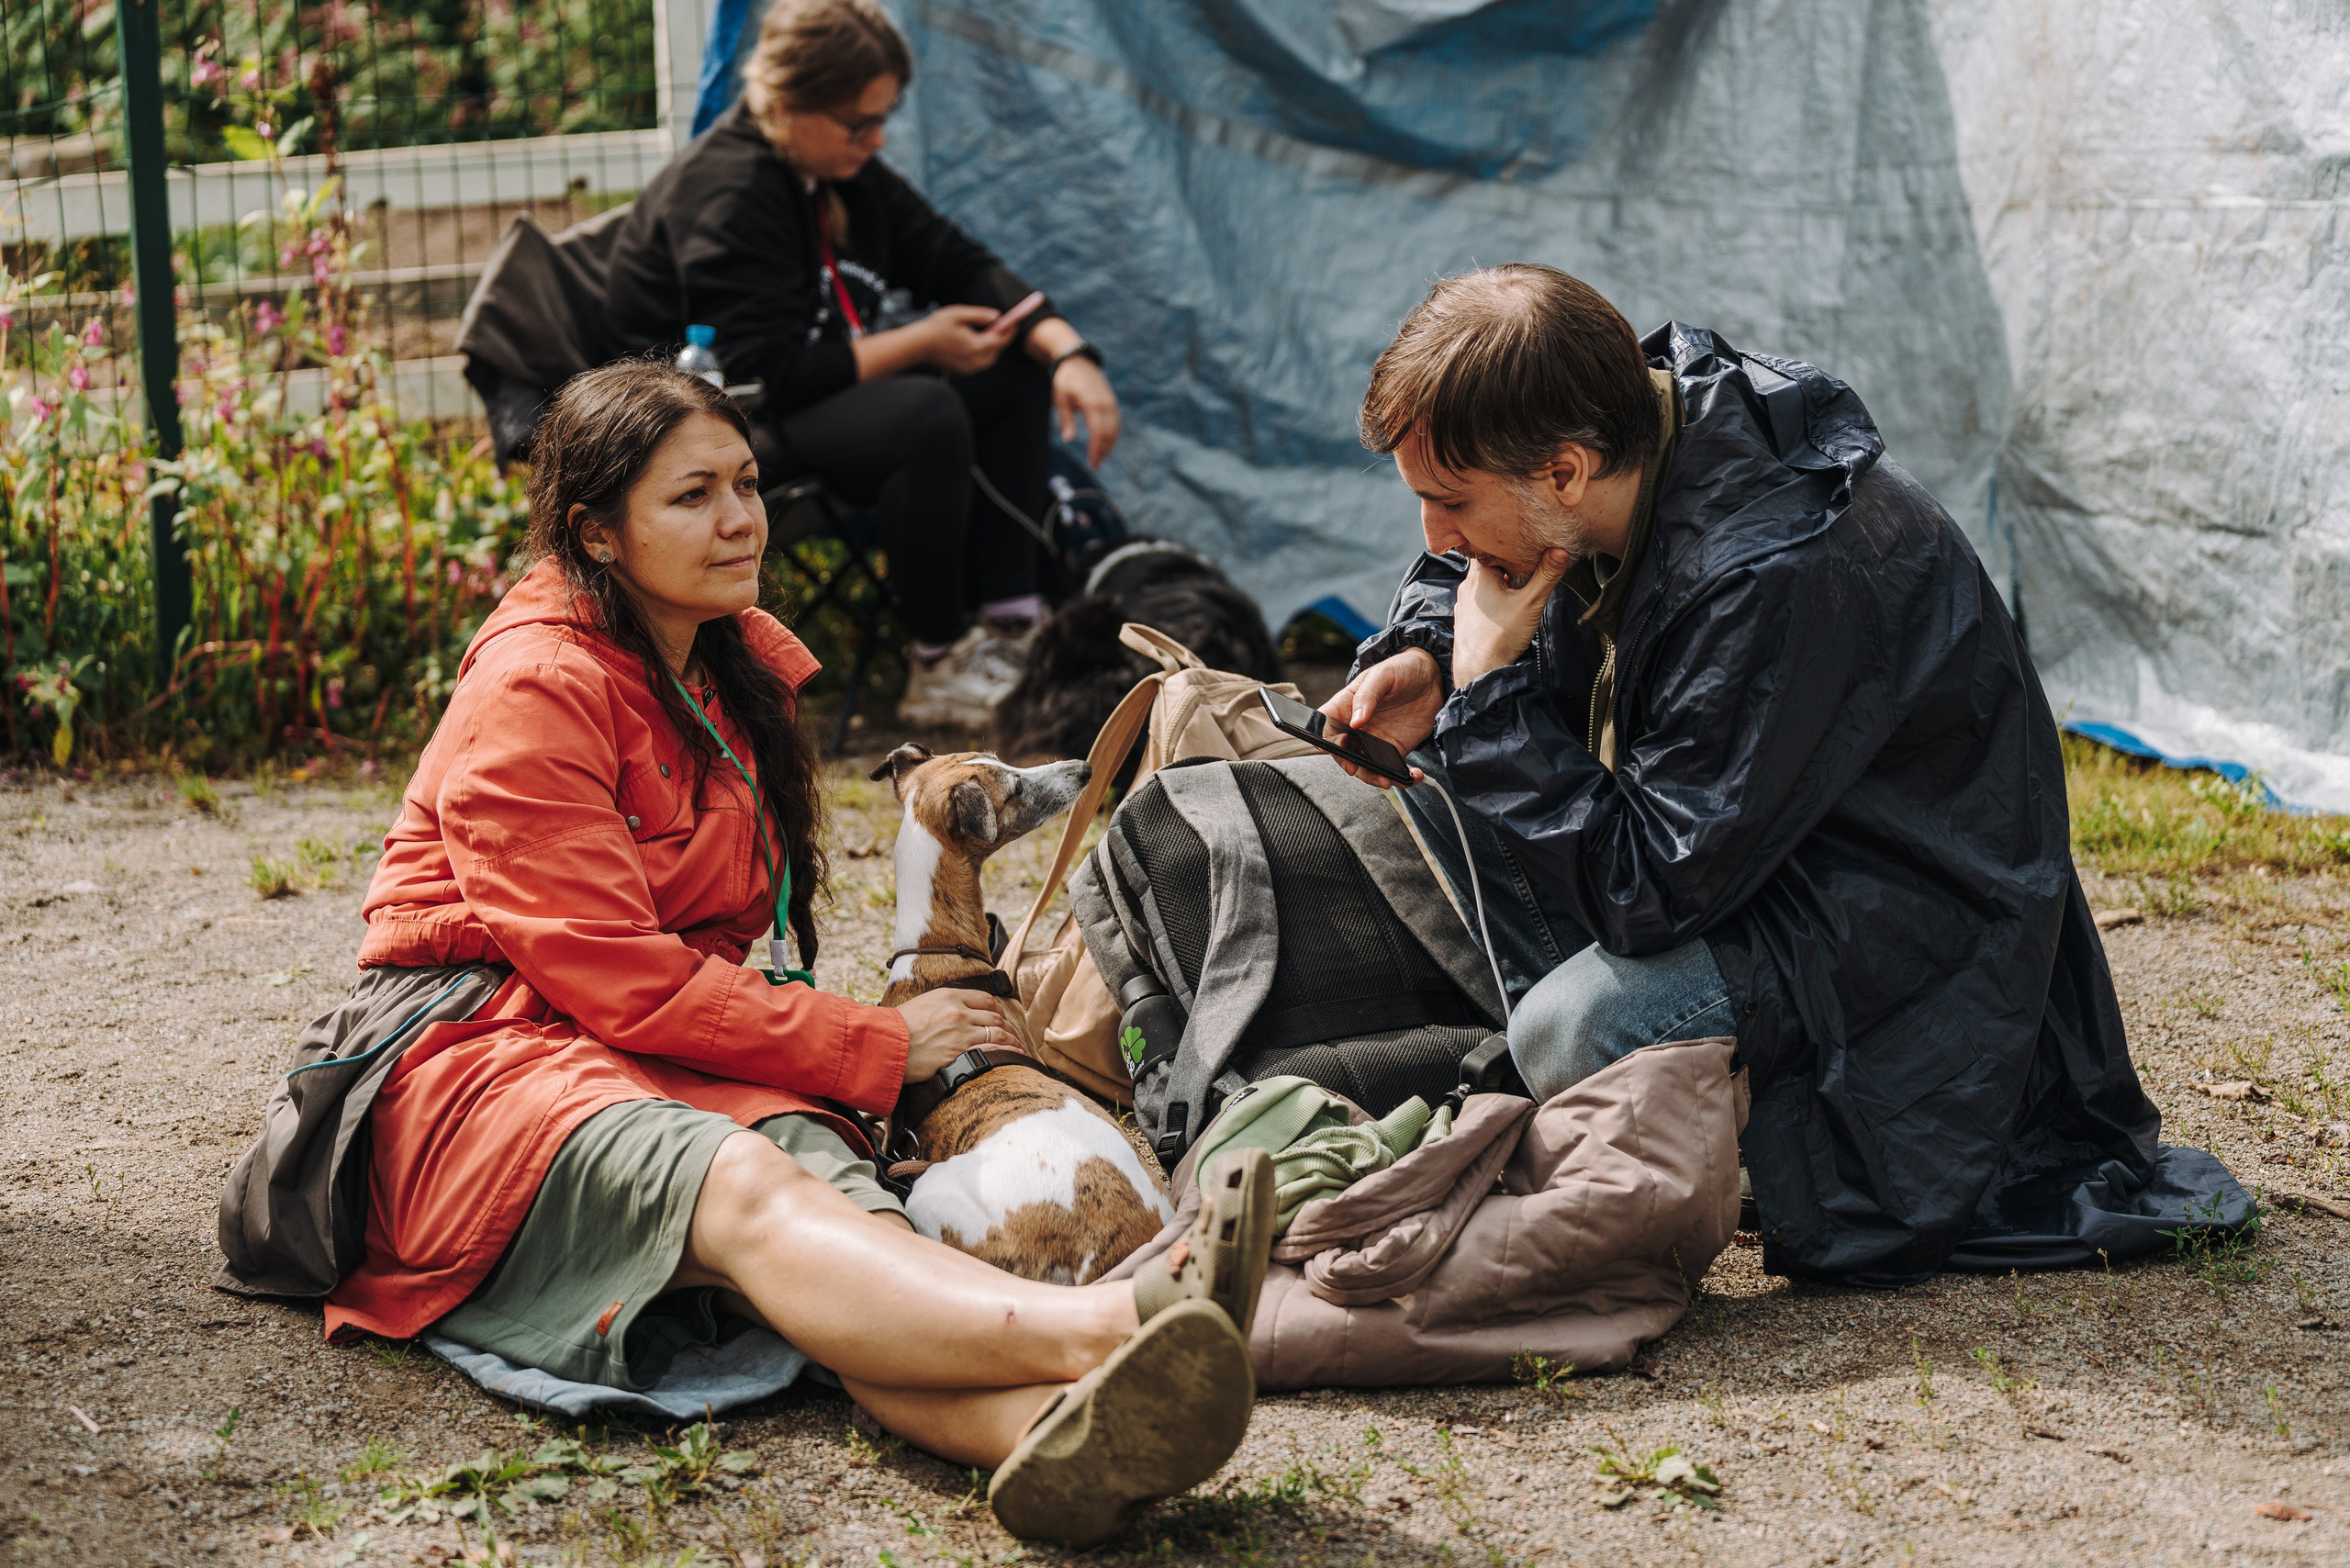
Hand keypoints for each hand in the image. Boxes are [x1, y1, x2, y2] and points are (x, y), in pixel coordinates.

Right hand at [895, 986, 1016, 1082]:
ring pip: (998, 1033)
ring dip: (1012, 1040)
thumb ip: (942, 1006)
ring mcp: (960, 1032)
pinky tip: (1013, 1057)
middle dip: (1008, 1026)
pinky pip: (991, 1050)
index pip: (984, 999)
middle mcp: (959, 1011)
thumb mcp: (921, 1004)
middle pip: (994, 1016)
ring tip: (1019, 1047)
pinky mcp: (959, 1052)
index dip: (997, 1009)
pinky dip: (1006, 1053)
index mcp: (949, 995)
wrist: (885, 1043)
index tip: (1000, 1017)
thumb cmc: (897, 1027)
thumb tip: (953, 1012)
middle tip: (1014, 1034)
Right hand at [913, 305, 1010, 375]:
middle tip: (1003, 328)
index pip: (1000, 340)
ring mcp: (968, 368)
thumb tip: (997, 316)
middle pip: (996, 352)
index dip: (1009, 331)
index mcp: (976, 346)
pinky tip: (977, 344)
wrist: (918, 346)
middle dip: (1001, 341)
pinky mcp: (962, 371)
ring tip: (990, 334)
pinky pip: (978, 364)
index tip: (1014, 322)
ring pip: (988, 360)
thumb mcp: (958, 314)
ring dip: (992, 349)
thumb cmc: (936, 327)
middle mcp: (974, 360)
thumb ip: (980, 315)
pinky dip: (982, 355)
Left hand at [1051, 355, 1120, 466]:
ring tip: (1100, 457)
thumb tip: (1068, 440)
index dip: (1097, 450)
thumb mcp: (1061, 399)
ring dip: (1109, 444)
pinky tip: (1106, 443)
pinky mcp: (1111, 401)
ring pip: (1115, 428)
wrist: (1078, 361)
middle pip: (1109, 433)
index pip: (1098, 432)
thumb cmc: (1066, 380)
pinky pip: (1116, 421)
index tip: (1092, 463)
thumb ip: (1065, 420)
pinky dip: (1112, 434)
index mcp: (1092, 403)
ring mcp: (1110, 402)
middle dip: (1103, 451)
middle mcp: (1105, 403)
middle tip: (1095, 465)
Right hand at [1318, 648, 1440, 789]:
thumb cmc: (1401, 668)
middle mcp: (1356, 727)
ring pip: (1365, 767)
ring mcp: (1375, 740)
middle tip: (1357, 768)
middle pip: (1342, 753)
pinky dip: (1402, 777)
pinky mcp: (1395, 749)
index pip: (1325, 726)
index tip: (1334, 746)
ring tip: (1387, 780)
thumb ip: (1367, 696)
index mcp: (1345, 706)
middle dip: (1348, 764)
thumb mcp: (1383, 675)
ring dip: (1373, 777)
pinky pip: (1392, 769)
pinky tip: (1413, 776)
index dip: (1324, 739)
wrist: (1432, 676)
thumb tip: (1355, 722)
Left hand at [1452, 550, 1569, 687]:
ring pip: (1485, 582)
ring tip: (1519, 584)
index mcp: (1479, 575)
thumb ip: (1546, 576)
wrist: (1478, 671)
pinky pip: (1481, 598)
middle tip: (1528, 563)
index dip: (1507, 541)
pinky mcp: (1466, 617)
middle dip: (1508, 562)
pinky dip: (1493, 596)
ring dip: (1501, 580)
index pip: (1489, 544)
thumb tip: (1560, 550)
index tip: (1523, 542)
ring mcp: (1464, 602)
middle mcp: (1467, 585)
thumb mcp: (1530, 603)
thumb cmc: (1501, 637)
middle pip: (1489, 563)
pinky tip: (1505, 604)